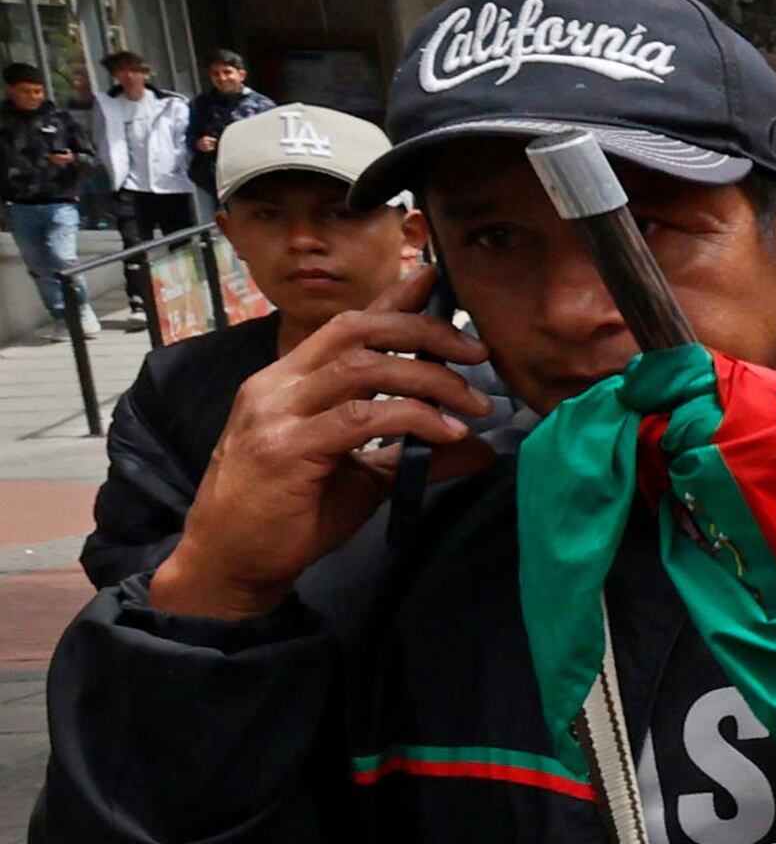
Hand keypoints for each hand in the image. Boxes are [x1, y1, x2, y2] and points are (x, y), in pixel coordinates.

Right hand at [143, 264, 489, 619]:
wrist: (231, 563)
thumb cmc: (290, 517)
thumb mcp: (363, 477)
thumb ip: (413, 453)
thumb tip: (477, 447)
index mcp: (288, 381)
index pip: (346, 325)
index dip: (393, 299)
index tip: (435, 281)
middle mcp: (277, 386)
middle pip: (357, 330)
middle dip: (424, 331)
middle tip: (476, 353)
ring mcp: (276, 414)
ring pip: (363, 367)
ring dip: (429, 378)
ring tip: (473, 402)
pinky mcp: (287, 448)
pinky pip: (360, 418)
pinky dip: (412, 418)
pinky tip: (447, 433)